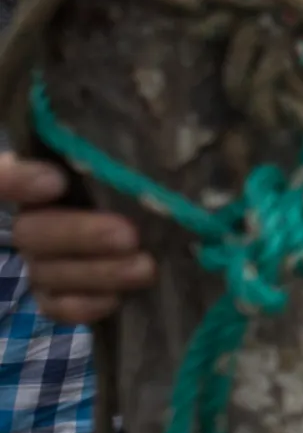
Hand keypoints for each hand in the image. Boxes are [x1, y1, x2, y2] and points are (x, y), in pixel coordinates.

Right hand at [0, 152, 154, 323]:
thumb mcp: (125, 153)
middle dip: (79, 236)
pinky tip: (115, 299)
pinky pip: (55, 305)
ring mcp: (37, 256)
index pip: (1, 178)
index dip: (14, 182)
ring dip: (97, 273)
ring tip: (144, 267)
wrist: (156, 214)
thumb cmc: (142, 170)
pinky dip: (83, 305)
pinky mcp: (53, 290)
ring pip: (47, 272)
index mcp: (32, 176)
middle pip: (31, 232)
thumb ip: (112, 150)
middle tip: (128, 235)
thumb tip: (143, 127)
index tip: (56, 181)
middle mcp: (27, 216)